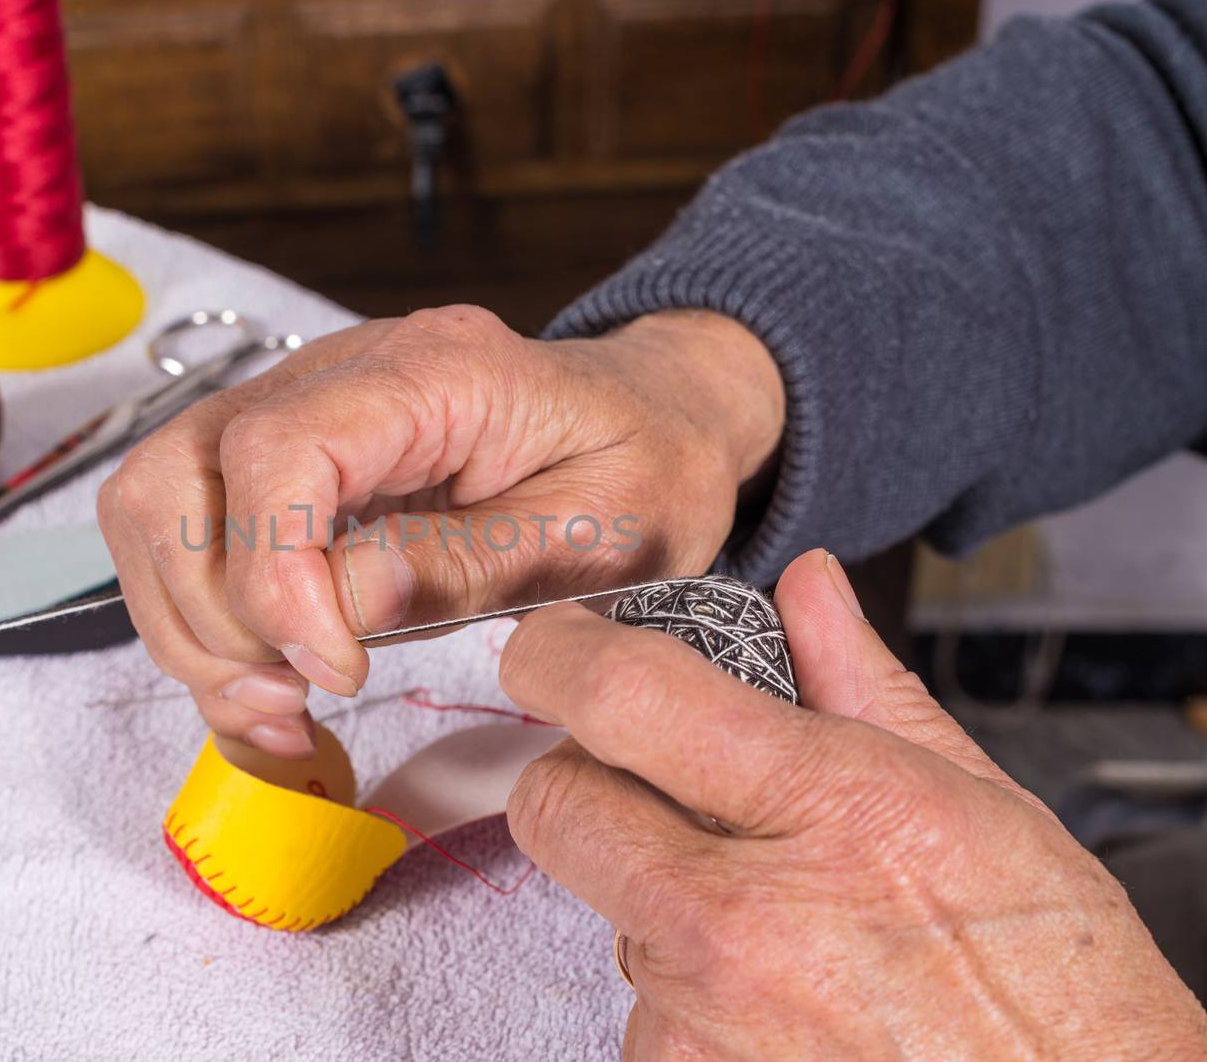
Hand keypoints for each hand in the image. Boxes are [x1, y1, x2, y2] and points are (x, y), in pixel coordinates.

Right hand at [97, 305, 782, 758]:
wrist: (652, 421)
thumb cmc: (643, 469)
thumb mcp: (598, 534)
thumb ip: (464, 566)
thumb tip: (335, 610)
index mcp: (433, 371)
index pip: (275, 451)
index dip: (274, 578)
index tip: (336, 669)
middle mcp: (338, 374)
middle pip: (174, 477)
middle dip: (213, 618)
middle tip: (298, 697)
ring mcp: (296, 409)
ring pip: (154, 509)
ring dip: (194, 631)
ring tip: (285, 705)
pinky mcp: (280, 459)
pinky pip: (186, 536)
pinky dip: (205, 630)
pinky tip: (275, 691)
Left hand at [503, 549, 1206, 1058]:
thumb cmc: (1054, 983)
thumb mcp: (980, 803)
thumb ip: (863, 685)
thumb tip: (806, 591)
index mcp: (829, 808)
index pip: (626, 697)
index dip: (561, 656)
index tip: (553, 648)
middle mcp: (743, 918)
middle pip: (558, 804)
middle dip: (586, 779)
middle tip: (656, 785)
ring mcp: (702, 1015)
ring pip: (602, 905)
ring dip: (653, 892)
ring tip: (770, 916)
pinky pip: (637, 1000)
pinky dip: (683, 987)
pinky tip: (771, 992)